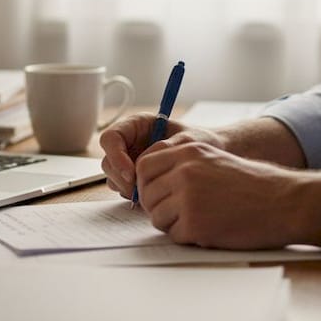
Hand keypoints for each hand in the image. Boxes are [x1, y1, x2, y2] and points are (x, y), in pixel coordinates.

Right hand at [98, 113, 224, 198]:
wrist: (212, 154)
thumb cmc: (201, 141)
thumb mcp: (187, 140)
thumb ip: (163, 150)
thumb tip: (139, 167)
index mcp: (137, 124)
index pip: (111, 138)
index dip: (116, 156)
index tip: (133, 173)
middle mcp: (129, 142)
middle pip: (107, 161)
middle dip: (121, 178)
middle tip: (140, 192)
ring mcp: (129, 160)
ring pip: (113, 177)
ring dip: (126, 188)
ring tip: (151, 193)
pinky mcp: (133, 177)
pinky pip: (122, 188)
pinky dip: (132, 195)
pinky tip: (153, 195)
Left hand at [136, 140, 305, 248]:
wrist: (283, 201)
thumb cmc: (253, 184)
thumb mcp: (214, 159)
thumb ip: (182, 164)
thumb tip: (149, 181)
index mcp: (188, 150)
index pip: (144, 165)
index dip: (146, 183)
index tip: (157, 193)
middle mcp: (184, 171)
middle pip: (147, 194)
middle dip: (158, 206)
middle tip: (179, 212)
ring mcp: (188, 197)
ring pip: (157, 217)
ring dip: (173, 223)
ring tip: (200, 219)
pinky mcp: (195, 224)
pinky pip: (174, 235)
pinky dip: (188, 237)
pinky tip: (211, 229)